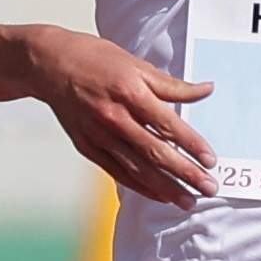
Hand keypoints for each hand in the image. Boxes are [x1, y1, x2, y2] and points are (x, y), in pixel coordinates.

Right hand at [29, 33, 214, 203]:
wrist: (49, 64)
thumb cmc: (96, 59)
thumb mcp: (136, 64)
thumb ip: (172, 85)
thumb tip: (206, 90)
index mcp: (130, 92)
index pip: (168, 125)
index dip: (191, 144)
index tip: (211, 161)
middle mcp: (114, 117)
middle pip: (156, 152)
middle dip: (185, 173)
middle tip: (209, 189)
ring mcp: (99, 135)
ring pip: (138, 168)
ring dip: (165, 187)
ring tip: (188, 201)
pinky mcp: (87, 147)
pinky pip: (118, 172)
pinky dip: (140, 186)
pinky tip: (160, 196)